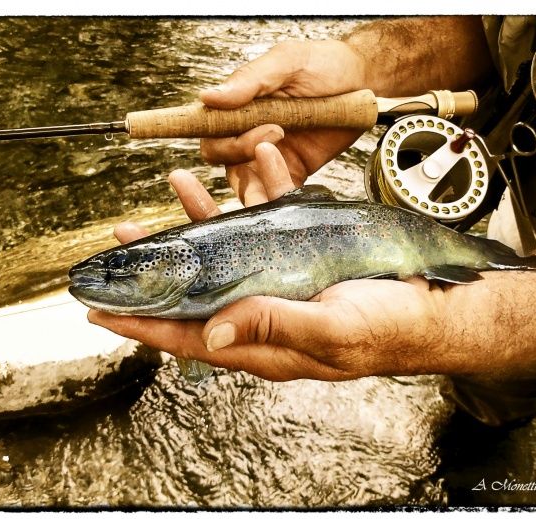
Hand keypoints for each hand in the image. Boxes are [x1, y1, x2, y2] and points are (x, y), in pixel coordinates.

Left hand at [88, 143, 448, 381]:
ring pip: (229, 250)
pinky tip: (258, 159)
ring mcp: (282, 282)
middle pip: (196, 290)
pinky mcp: (305, 257)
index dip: (143, 326)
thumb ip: (271, 327)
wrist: (435, 308)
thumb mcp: (330, 332)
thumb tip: (210, 331)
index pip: (188, 336)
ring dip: (204, 217)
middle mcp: (263, 312)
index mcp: (262, 342)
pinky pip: (273, 223)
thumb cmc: (387, 328)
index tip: (100, 313)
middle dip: (159, 265)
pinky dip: (262, 191)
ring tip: (180, 183)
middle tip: (126, 238)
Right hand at [198, 39, 371, 205]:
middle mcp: (247, 133)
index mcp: (239, 106)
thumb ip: (250, 80)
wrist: (363, 83)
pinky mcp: (291, 173)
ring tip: (282, 159)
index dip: (211, 133)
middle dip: (239, 150)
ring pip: (243, 181)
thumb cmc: (324, 66)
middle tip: (276, 130)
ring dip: (256, 179)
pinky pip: (276, 193)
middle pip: (220, 156)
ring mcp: (268, 157)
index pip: (208, 128)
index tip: (231, 128)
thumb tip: (208, 97)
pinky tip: (289, 187)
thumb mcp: (288, 63)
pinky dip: (278, 195)